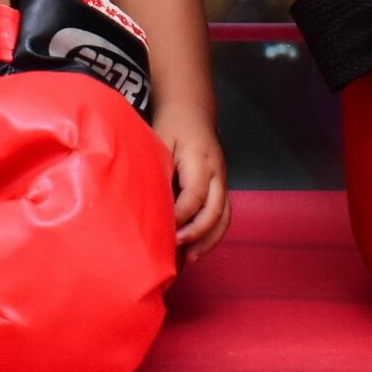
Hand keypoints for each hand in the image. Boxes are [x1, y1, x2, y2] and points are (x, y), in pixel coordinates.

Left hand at [155, 106, 229, 263]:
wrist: (192, 114)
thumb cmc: (172, 128)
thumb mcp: (159, 142)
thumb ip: (158, 170)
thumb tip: (147, 203)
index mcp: (200, 158)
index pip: (195, 193)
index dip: (180, 214)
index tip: (162, 228)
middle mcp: (217, 172)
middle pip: (215, 209)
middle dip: (196, 233)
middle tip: (175, 247)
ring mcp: (222, 181)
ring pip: (224, 216)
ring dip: (208, 239)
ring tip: (190, 258)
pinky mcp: (221, 189)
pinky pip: (223, 215)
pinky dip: (212, 235)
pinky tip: (196, 249)